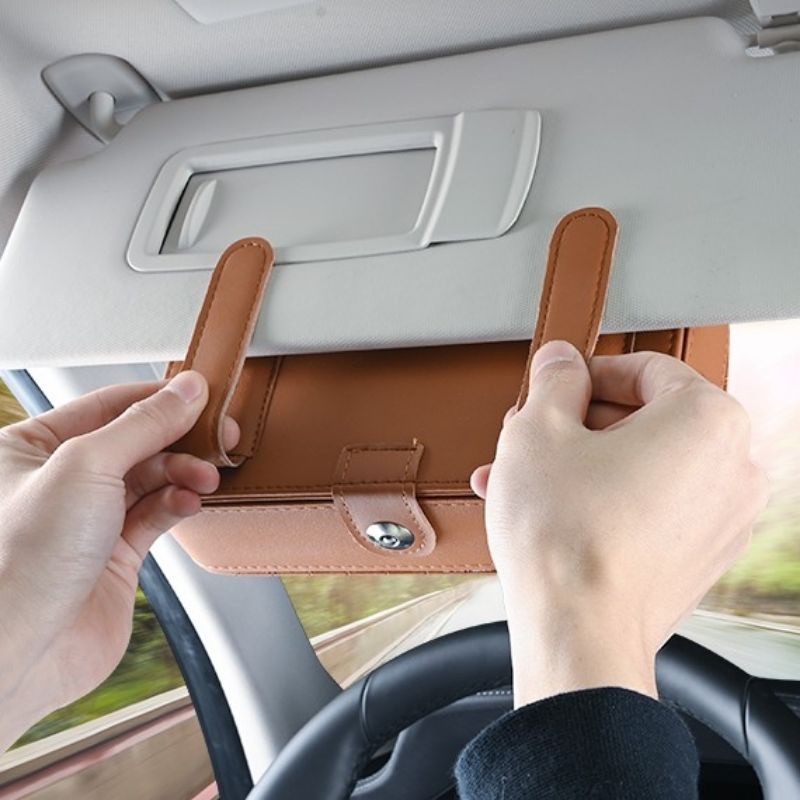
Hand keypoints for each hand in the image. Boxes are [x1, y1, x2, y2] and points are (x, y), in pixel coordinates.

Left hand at [0, 372, 235, 750]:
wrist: (21, 652)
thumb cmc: (19, 562)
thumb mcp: (87, 466)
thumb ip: (143, 424)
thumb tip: (187, 391)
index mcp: (33, 447)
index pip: (110, 404)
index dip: (160, 398)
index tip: (204, 395)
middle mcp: (61, 481)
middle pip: (137, 441)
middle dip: (179, 439)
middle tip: (219, 437)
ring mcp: (89, 519)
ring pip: (152, 478)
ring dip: (184, 473)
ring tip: (206, 476)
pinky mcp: (115, 555)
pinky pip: (157, 515)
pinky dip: (178, 504)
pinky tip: (189, 502)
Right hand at [472, 340, 768, 707]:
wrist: (577, 632)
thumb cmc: (565, 533)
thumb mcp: (538, 429)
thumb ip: (554, 380)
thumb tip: (562, 362)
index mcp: (709, 419)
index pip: (646, 368)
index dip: (587, 373)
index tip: (556, 384)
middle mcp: (734, 468)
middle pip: (644, 419)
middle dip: (577, 425)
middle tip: (531, 432)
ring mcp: (723, 519)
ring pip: (641, 466)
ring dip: (580, 464)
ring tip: (524, 475)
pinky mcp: (701, 558)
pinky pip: (649, 506)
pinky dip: (604, 498)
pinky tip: (552, 507)